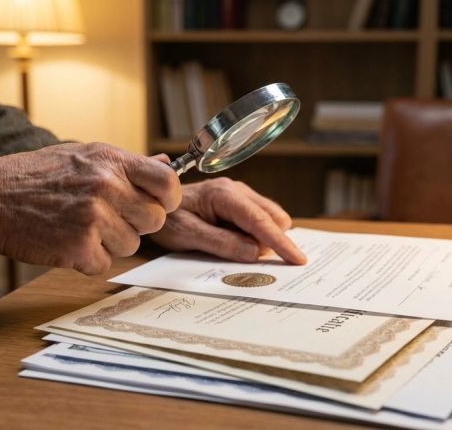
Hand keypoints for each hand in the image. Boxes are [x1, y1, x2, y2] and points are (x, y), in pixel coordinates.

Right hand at [0, 143, 180, 274]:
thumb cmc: (38, 176)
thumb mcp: (84, 155)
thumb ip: (127, 164)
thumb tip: (166, 163)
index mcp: (111, 161)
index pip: (167, 181)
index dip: (168, 198)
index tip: (158, 204)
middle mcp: (106, 186)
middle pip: (155, 219)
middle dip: (137, 224)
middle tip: (110, 218)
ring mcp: (93, 217)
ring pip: (132, 245)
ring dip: (111, 243)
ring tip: (82, 227)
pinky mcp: (79, 247)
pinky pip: (105, 263)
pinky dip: (88, 259)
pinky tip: (68, 241)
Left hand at [149, 177, 305, 264]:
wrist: (154, 203)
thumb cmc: (168, 219)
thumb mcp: (188, 235)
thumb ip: (222, 243)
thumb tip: (255, 252)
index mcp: (224, 196)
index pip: (260, 222)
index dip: (281, 243)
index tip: (297, 260)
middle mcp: (237, 190)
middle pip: (274, 217)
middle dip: (271, 240)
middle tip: (246, 257)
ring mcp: (240, 194)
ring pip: (270, 217)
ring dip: (263, 237)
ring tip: (234, 247)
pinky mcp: (240, 202)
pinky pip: (261, 218)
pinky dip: (257, 234)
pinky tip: (237, 241)